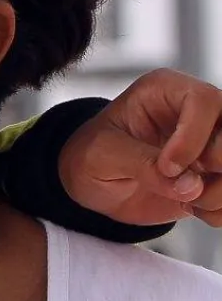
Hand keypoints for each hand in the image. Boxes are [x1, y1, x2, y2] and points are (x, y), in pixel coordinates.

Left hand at [59, 69, 221, 226]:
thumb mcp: (101, 155)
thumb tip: (190, 185)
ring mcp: (213, 144)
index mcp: (167, 91)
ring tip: (188, 199)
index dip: (193, 137)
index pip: (205, 101)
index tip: (167, 167)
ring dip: (221, 192)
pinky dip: (220, 210)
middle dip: (217, 165)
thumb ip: (141, 164)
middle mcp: (198, 114)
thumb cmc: (91, 156)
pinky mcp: (218, 175)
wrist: (92, 184)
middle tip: (182, 184)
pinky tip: (194, 208)